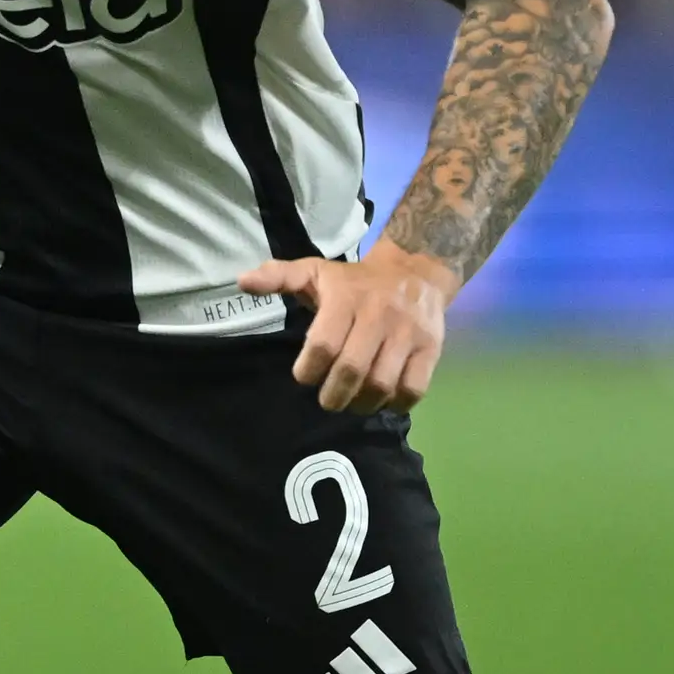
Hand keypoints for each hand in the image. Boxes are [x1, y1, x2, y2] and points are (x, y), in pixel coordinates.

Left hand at [239, 245, 458, 413]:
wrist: (417, 269)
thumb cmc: (356, 280)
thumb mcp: (316, 271)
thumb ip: (279, 277)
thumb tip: (243, 282)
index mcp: (346, 298)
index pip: (323, 343)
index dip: (309, 369)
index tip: (304, 376)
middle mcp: (379, 314)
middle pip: (352, 369)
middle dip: (333, 395)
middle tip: (327, 401)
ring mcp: (408, 333)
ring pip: (383, 383)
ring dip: (363, 403)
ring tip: (353, 404)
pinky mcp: (431, 348)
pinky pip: (414, 388)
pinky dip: (396, 404)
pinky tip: (383, 401)